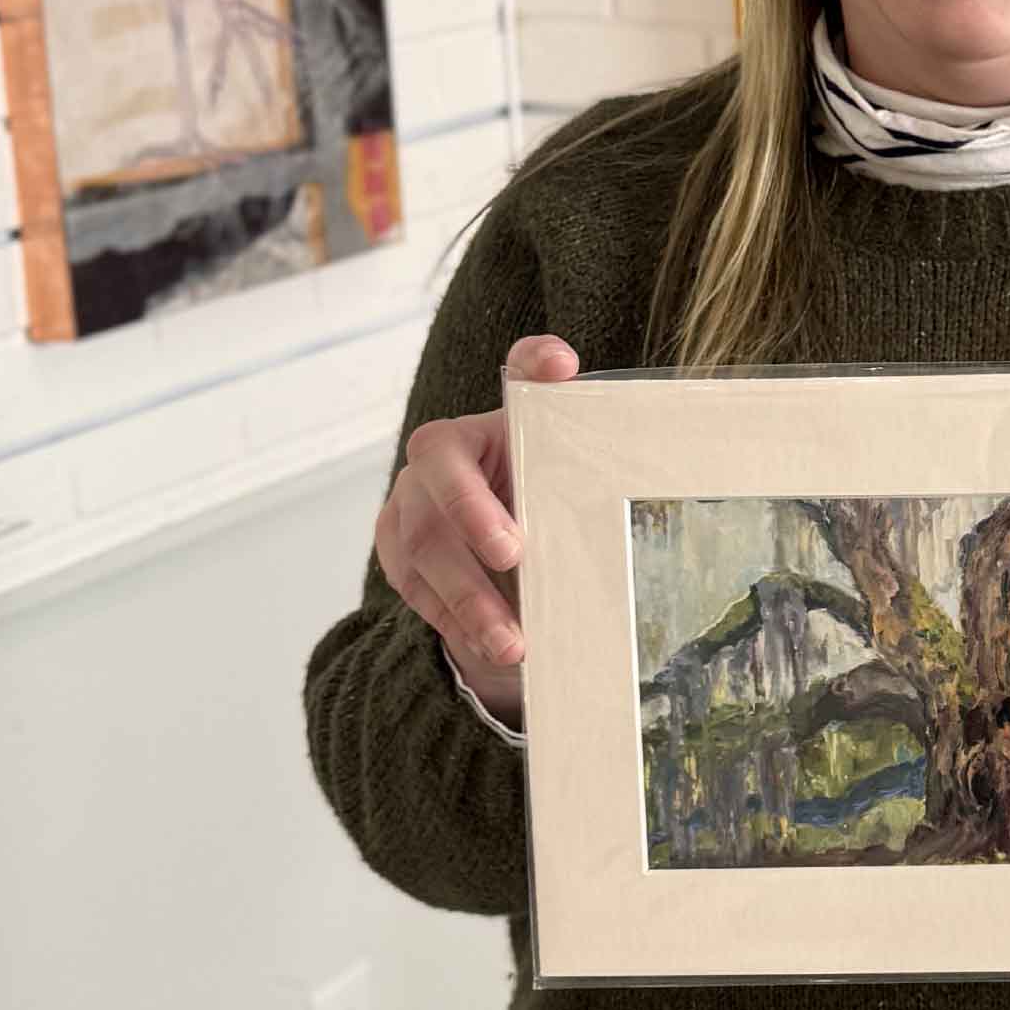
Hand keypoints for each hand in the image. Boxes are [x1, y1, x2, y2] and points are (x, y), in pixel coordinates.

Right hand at [373, 334, 579, 723]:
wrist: (494, 547)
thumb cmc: (540, 500)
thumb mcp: (567, 479)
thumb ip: (584, 451)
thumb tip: (614, 427)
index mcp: (501, 416)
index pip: (518, 372)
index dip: (534, 362)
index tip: (562, 367)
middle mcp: (442, 449)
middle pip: (444, 473)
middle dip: (475, 516)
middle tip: (515, 556)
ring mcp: (409, 499)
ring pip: (424, 545)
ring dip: (468, 598)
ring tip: (511, 643)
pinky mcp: (395, 550)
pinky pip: (414, 588)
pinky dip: (454, 621)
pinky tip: (489, 647)